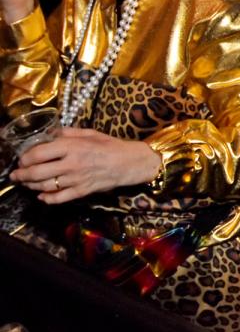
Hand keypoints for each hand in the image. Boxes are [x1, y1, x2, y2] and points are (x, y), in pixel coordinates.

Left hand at [10, 128, 160, 203]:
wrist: (131, 163)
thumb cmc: (111, 146)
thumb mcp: (90, 133)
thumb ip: (68, 133)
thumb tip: (50, 133)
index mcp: (73, 146)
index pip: (39, 153)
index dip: (25, 158)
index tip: (22, 159)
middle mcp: (72, 164)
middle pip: (37, 173)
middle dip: (21, 175)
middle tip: (16, 175)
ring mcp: (76, 179)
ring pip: (44, 186)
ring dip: (30, 186)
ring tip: (26, 183)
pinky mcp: (82, 191)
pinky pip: (58, 198)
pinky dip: (46, 198)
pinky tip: (41, 195)